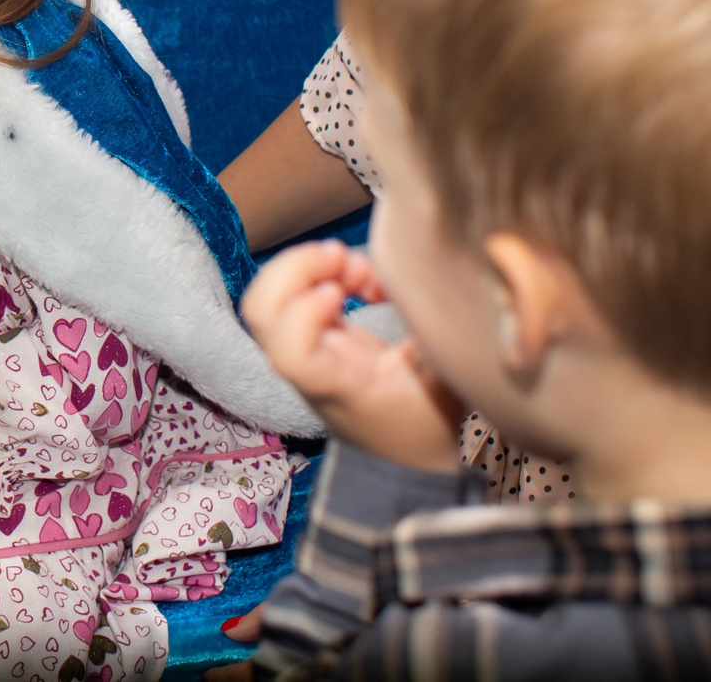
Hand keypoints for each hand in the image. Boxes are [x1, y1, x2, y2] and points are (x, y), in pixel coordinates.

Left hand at [241, 242, 462, 472]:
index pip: (290, 356)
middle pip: (262, 312)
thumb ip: (435, 331)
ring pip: (271, 299)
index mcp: (339, 386)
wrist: (413, 455)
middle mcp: (311, 368)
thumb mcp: (448, 380)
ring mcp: (309, 351)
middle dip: (294, 268)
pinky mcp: (318, 338)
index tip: (338, 293)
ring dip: (307, 266)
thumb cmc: (433, 422)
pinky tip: (360, 278)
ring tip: (356, 266)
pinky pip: (296, 295)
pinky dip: (321, 273)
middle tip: (341, 256)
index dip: (303, 314)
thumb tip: (425, 275)